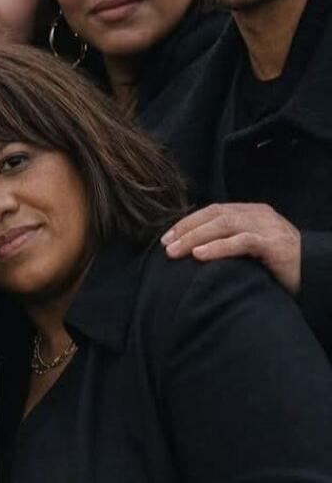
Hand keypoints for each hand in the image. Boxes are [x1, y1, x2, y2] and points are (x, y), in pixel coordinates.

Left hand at [162, 203, 300, 293]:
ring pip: (224, 225)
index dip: (188, 222)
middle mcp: (258, 215)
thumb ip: (230, 242)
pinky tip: (199, 256)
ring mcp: (267, 228)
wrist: (316, 272)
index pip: (214, 211)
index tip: (167, 237)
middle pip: (215, 215)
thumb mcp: (251, 248)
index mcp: (251, 213)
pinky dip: (218, 248)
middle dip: (187, 229)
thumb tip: (194, 250)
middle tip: (165, 245)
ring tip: (175, 251)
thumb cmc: (279, 264)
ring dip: (195, 238)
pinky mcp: (273, 245)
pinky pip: (241, 242)